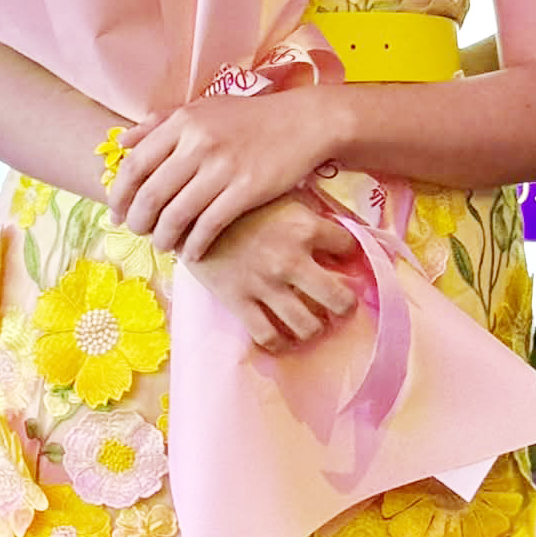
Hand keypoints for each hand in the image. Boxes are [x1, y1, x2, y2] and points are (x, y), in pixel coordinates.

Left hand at [106, 85, 341, 260]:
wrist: (303, 122)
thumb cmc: (251, 118)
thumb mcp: (204, 109)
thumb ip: (160, 122)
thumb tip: (121, 142)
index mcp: (183, 122)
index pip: (135, 166)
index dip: (119, 196)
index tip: (117, 213)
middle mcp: (198, 143)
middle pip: (150, 195)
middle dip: (138, 222)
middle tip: (138, 233)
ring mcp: (222, 168)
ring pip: (176, 215)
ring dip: (163, 238)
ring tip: (163, 245)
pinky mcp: (246, 190)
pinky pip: (208, 226)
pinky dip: (194, 245)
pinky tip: (193, 252)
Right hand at [188, 194, 363, 351]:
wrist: (187, 211)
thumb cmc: (238, 200)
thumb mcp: (280, 195)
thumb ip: (307, 213)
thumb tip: (334, 228)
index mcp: (304, 227)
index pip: (348, 248)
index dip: (348, 253)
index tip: (342, 257)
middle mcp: (290, 260)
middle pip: (340, 300)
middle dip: (346, 305)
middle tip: (341, 303)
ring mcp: (265, 285)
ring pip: (308, 326)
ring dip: (316, 326)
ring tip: (314, 320)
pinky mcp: (238, 302)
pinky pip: (268, 336)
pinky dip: (280, 341)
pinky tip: (283, 334)